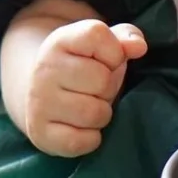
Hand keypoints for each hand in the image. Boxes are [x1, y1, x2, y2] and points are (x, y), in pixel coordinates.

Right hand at [25, 19, 146, 157]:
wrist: (40, 93)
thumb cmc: (83, 66)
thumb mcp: (103, 45)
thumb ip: (126, 37)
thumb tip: (139, 47)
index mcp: (60, 41)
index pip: (97, 35)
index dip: (113, 51)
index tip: (106, 60)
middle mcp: (44, 69)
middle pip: (102, 80)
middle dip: (108, 88)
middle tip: (95, 89)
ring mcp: (39, 102)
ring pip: (94, 114)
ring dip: (102, 114)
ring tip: (89, 106)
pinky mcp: (40, 133)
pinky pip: (81, 142)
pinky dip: (90, 138)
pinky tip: (82, 126)